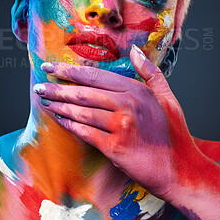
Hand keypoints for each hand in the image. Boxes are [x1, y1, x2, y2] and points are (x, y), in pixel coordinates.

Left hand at [34, 44, 197, 200]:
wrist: (181, 169)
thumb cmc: (173, 133)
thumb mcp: (166, 96)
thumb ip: (149, 71)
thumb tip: (135, 50)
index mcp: (137, 90)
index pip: (95, 75)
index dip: (69, 70)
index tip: (50, 67)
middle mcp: (128, 104)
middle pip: (84, 92)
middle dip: (57, 87)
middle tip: (39, 86)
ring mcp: (121, 126)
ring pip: (82, 112)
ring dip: (60, 106)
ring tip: (44, 101)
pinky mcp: (115, 147)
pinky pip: (85, 133)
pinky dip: (70, 125)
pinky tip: (59, 120)